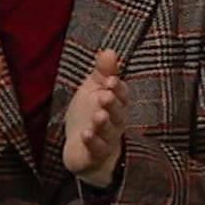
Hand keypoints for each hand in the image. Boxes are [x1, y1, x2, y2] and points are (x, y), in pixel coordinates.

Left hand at [57, 47, 128, 189]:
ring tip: (99, 116)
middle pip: (118, 112)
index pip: (122, 95)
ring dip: (104, 124)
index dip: (117, 88)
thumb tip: (109, 50)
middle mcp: (115, 122)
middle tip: (105, 96)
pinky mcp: (95, 154)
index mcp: (115, 104)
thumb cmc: (89, 116)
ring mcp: (106, 139)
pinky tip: (86, 134)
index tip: (110, 80)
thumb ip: (102, 72)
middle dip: (113, 104)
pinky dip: (92, 142)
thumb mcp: (93, 90)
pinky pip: (96, 148)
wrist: (82, 150)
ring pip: (109, 131)